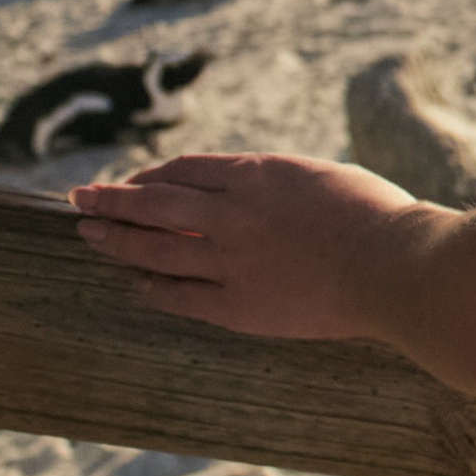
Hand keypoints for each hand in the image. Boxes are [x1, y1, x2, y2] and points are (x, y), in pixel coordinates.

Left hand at [70, 153, 423, 340]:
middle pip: (156, 203)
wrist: (395, 266)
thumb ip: (281, 184)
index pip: (185, 170)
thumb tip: (252, 188)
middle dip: (113, 200)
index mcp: (258, 175)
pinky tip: (135, 285)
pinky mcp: (240, 305)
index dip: (151, 175)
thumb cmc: (377, 216)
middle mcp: (234, 213)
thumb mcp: (323, 178)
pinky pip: (182, 296)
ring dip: (117, 240)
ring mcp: (232, 261)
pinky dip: (154, 289)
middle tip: (80, 200)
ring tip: (89, 236)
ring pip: (156, 248)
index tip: (132, 180)